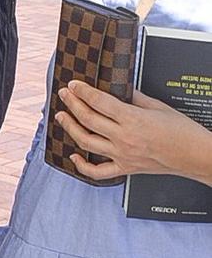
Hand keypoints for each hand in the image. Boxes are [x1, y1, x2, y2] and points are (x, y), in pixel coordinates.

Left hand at [55, 80, 211, 184]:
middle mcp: (124, 138)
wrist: (195, 155)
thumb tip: (120, 89)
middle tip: (64, 95)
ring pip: (86, 142)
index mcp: (132, 119)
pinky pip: (97, 172)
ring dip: (69, 128)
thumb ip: (135, 97)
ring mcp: (122, 155)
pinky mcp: (125, 168)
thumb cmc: (182, 131)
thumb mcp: (158, 106)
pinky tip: (74, 155)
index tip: (74, 85)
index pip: (99, 102)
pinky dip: (81, 165)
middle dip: (72, 104)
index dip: (83, 92)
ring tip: (61, 117)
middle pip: (88, 119)